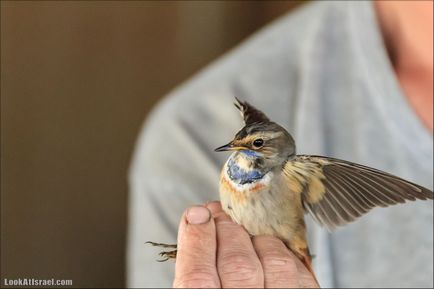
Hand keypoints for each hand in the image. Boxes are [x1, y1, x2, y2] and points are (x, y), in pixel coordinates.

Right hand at [173, 201, 318, 287]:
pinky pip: (300, 270)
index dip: (196, 238)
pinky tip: (270, 249)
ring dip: (257, 238)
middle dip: (226, 228)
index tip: (196, 215)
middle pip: (237, 262)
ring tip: (244, 234)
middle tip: (218, 215)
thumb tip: (194, 225)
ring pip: (274, 261)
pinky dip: (283, 252)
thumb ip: (194, 270)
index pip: (197, 276)